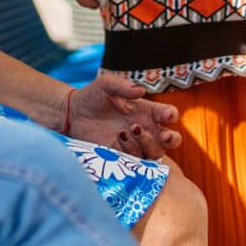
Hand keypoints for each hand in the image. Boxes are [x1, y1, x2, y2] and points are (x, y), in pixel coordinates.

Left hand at [63, 74, 180, 159]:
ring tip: (129, 131)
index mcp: (146, 110)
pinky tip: (117, 139)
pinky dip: (130, 151)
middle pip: (171, 140)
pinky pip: (136, 160)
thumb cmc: (92, 96)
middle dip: (172, 139)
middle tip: (164, 135)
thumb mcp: (106, 85)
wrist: (73, 114)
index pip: (168, 114)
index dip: (171, 115)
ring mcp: (135, 144)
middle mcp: (145, 129)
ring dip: (147, 144)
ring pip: (156, 153)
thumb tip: (140, 90)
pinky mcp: (122, 155)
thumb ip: (123, 86)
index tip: (167, 115)